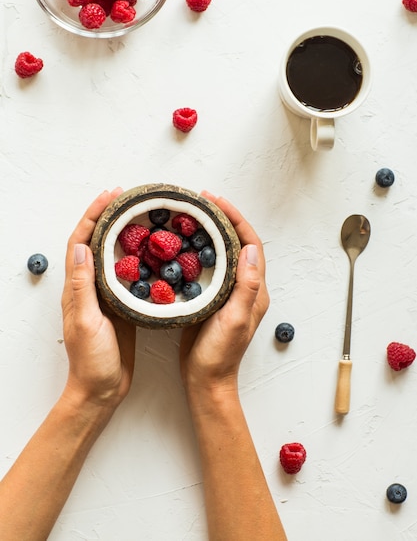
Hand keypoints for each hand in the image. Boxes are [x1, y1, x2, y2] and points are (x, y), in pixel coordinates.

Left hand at [61, 189, 135, 412]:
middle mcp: (89, 287)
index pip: (81, 242)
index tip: (111, 196)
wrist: (102, 389)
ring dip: (123, 233)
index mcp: (77, 288)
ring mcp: (106, 296)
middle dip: (108, 216)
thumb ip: (83, 286)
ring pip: (112, 255)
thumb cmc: (91, 361)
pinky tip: (152, 252)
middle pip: (96, 242)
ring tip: (141, 216)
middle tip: (128, 198)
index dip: (93, 216)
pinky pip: (129, 274)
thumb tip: (83, 246)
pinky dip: (138, 257)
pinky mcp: (122, 306)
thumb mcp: (86, 321)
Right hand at [180, 192, 268, 395]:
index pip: (250, 244)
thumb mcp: (234, 319)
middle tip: (201, 201)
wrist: (206, 380)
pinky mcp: (211, 298)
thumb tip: (249, 248)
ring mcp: (227, 292)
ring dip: (211, 231)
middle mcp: (244, 287)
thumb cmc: (220, 355)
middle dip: (223, 219)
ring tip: (192, 215)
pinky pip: (208, 266)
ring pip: (223, 252)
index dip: (236, 219)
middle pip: (237, 243)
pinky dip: (199, 250)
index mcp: (254, 289)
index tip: (216, 201)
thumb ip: (245, 286)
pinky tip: (183, 245)